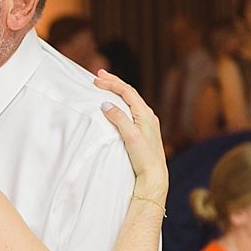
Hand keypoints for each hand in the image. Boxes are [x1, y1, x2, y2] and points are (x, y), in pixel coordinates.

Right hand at [95, 69, 167, 201]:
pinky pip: (130, 109)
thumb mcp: (130, 136)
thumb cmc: (143, 157)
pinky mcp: (143, 130)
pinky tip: (115, 104)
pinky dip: (120, 102)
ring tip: (105, 85)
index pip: (127, 91)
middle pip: (129, 93)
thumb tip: (106, 104)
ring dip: (117, 91)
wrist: (154, 175)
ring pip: (130, 100)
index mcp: (145, 113)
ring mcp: (146, 122)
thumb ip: (119, 118)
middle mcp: (148, 115)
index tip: (96, 79)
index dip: (112, 83)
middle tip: (99, 75)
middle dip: (113, 82)